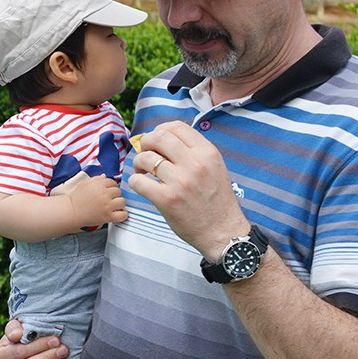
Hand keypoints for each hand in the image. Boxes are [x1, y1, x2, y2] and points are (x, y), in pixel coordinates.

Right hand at [53, 170, 126, 228]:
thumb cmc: (76, 198)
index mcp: (99, 184)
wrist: (71, 212)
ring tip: (112, 206)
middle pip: (118, 191)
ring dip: (119, 204)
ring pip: (122, 201)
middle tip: (108, 199)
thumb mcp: (84, 184)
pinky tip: (118, 213)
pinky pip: (122, 215)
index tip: (107, 192)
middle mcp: (104, 194)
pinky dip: (123, 214)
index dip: (110, 187)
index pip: (113, 182)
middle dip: (114, 195)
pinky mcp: (107, 216)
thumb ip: (96, 179)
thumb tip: (104, 176)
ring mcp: (107, 206)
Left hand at [127, 120, 249, 255]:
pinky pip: (138, 181)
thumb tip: (163, 138)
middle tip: (146, 154)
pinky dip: (135, 181)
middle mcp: (195, 163)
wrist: (223, 231)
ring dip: (138, 163)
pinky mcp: (167, 199)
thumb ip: (194, 152)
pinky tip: (142, 185)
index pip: (177, 126)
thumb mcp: (215, 168)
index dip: (161, 130)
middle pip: (158, 137)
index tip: (157, 141)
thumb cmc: (216, 200)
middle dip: (146, 143)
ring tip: (143, 172)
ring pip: (145, 158)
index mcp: (207, 153)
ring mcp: (180, 181)